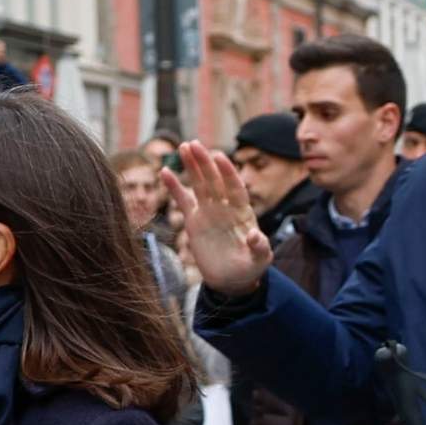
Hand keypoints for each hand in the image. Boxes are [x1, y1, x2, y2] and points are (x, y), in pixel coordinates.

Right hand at [164, 142, 270, 294]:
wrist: (231, 280)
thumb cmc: (249, 269)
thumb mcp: (259, 261)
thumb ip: (260, 248)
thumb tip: (255, 235)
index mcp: (242, 213)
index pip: (235, 188)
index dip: (228, 173)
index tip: (219, 157)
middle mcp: (225, 208)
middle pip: (214, 181)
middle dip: (205, 163)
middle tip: (195, 144)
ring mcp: (209, 212)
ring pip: (199, 185)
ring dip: (192, 166)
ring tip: (183, 147)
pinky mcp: (194, 221)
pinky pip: (183, 200)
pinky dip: (174, 187)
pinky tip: (165, 172)